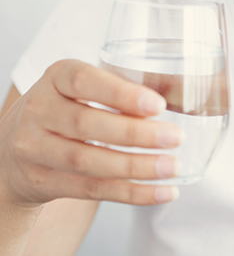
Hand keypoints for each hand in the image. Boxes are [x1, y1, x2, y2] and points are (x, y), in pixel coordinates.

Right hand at [0, 60, 183, 207]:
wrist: (16, 144)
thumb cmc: (70, 106)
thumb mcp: (87, 87)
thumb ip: (124, 88)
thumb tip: (179, 90)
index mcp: (57, 76)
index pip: (85, 81)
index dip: (122, 94)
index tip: (158, 105)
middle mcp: (39, 109)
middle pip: (88, 124)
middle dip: (137, 133)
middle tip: (175, 137)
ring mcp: (34, 148)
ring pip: (88, 162)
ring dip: (136, 168)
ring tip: (172, 167)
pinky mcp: (41, 181)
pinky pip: (90, 190)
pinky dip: (131, 193)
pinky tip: (162, 191)